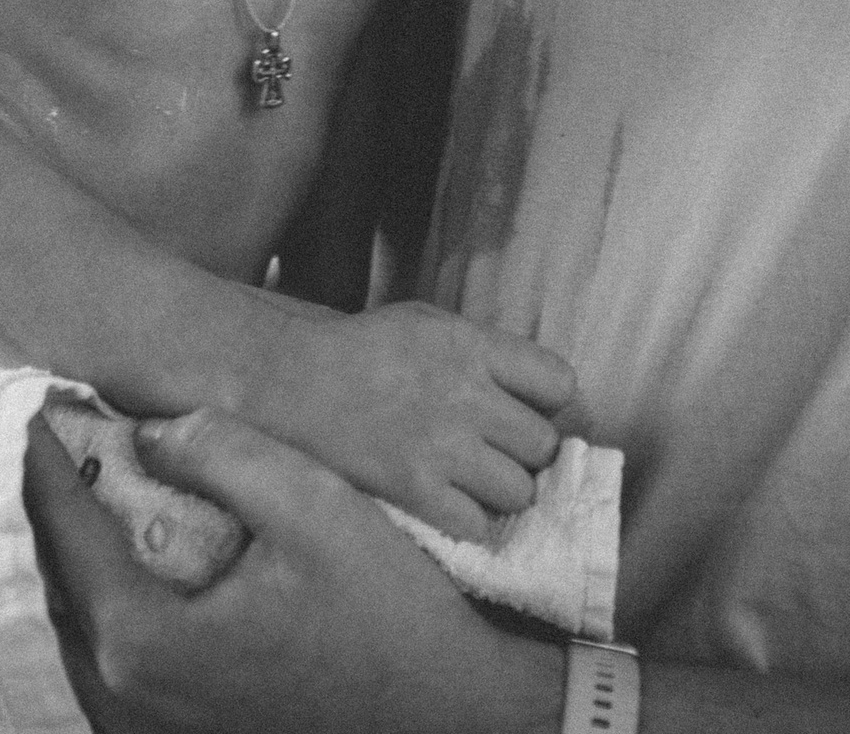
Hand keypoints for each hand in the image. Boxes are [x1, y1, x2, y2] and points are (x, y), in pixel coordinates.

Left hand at [25, 403, 564, 733]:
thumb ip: (222, 451)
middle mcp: (128, 698)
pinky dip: (104, 601)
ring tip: (86, 485)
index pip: (65, 533)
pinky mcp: (178, 733)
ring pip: (78, 627)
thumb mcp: (311, 503)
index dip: (46, 461)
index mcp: (144, 641)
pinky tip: (130, 553)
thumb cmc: (385, 609)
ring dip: (74, 556)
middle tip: (55, 436)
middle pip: (58, 585)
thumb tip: (145, 430)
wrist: (447, 707)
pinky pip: (110, 658)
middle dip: (53, 506)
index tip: (33, 401)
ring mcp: (150, 726)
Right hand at [248, 300, 575, 540]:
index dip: (548, 404)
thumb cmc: (361, 351)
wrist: (290, 381)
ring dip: (501, 494)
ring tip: (472, 484)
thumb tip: (536, 393)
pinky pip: (479, 525)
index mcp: (472, 345)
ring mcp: (442, 445)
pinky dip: (470, 523)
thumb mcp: (428, 324)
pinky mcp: (415, 490)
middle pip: (543, 445)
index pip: (560, 383)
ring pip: (519, 492)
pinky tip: (448, 506)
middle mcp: (466, 394)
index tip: (527, 413)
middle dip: (525, 454)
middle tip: (497, 455)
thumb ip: (483, 353)